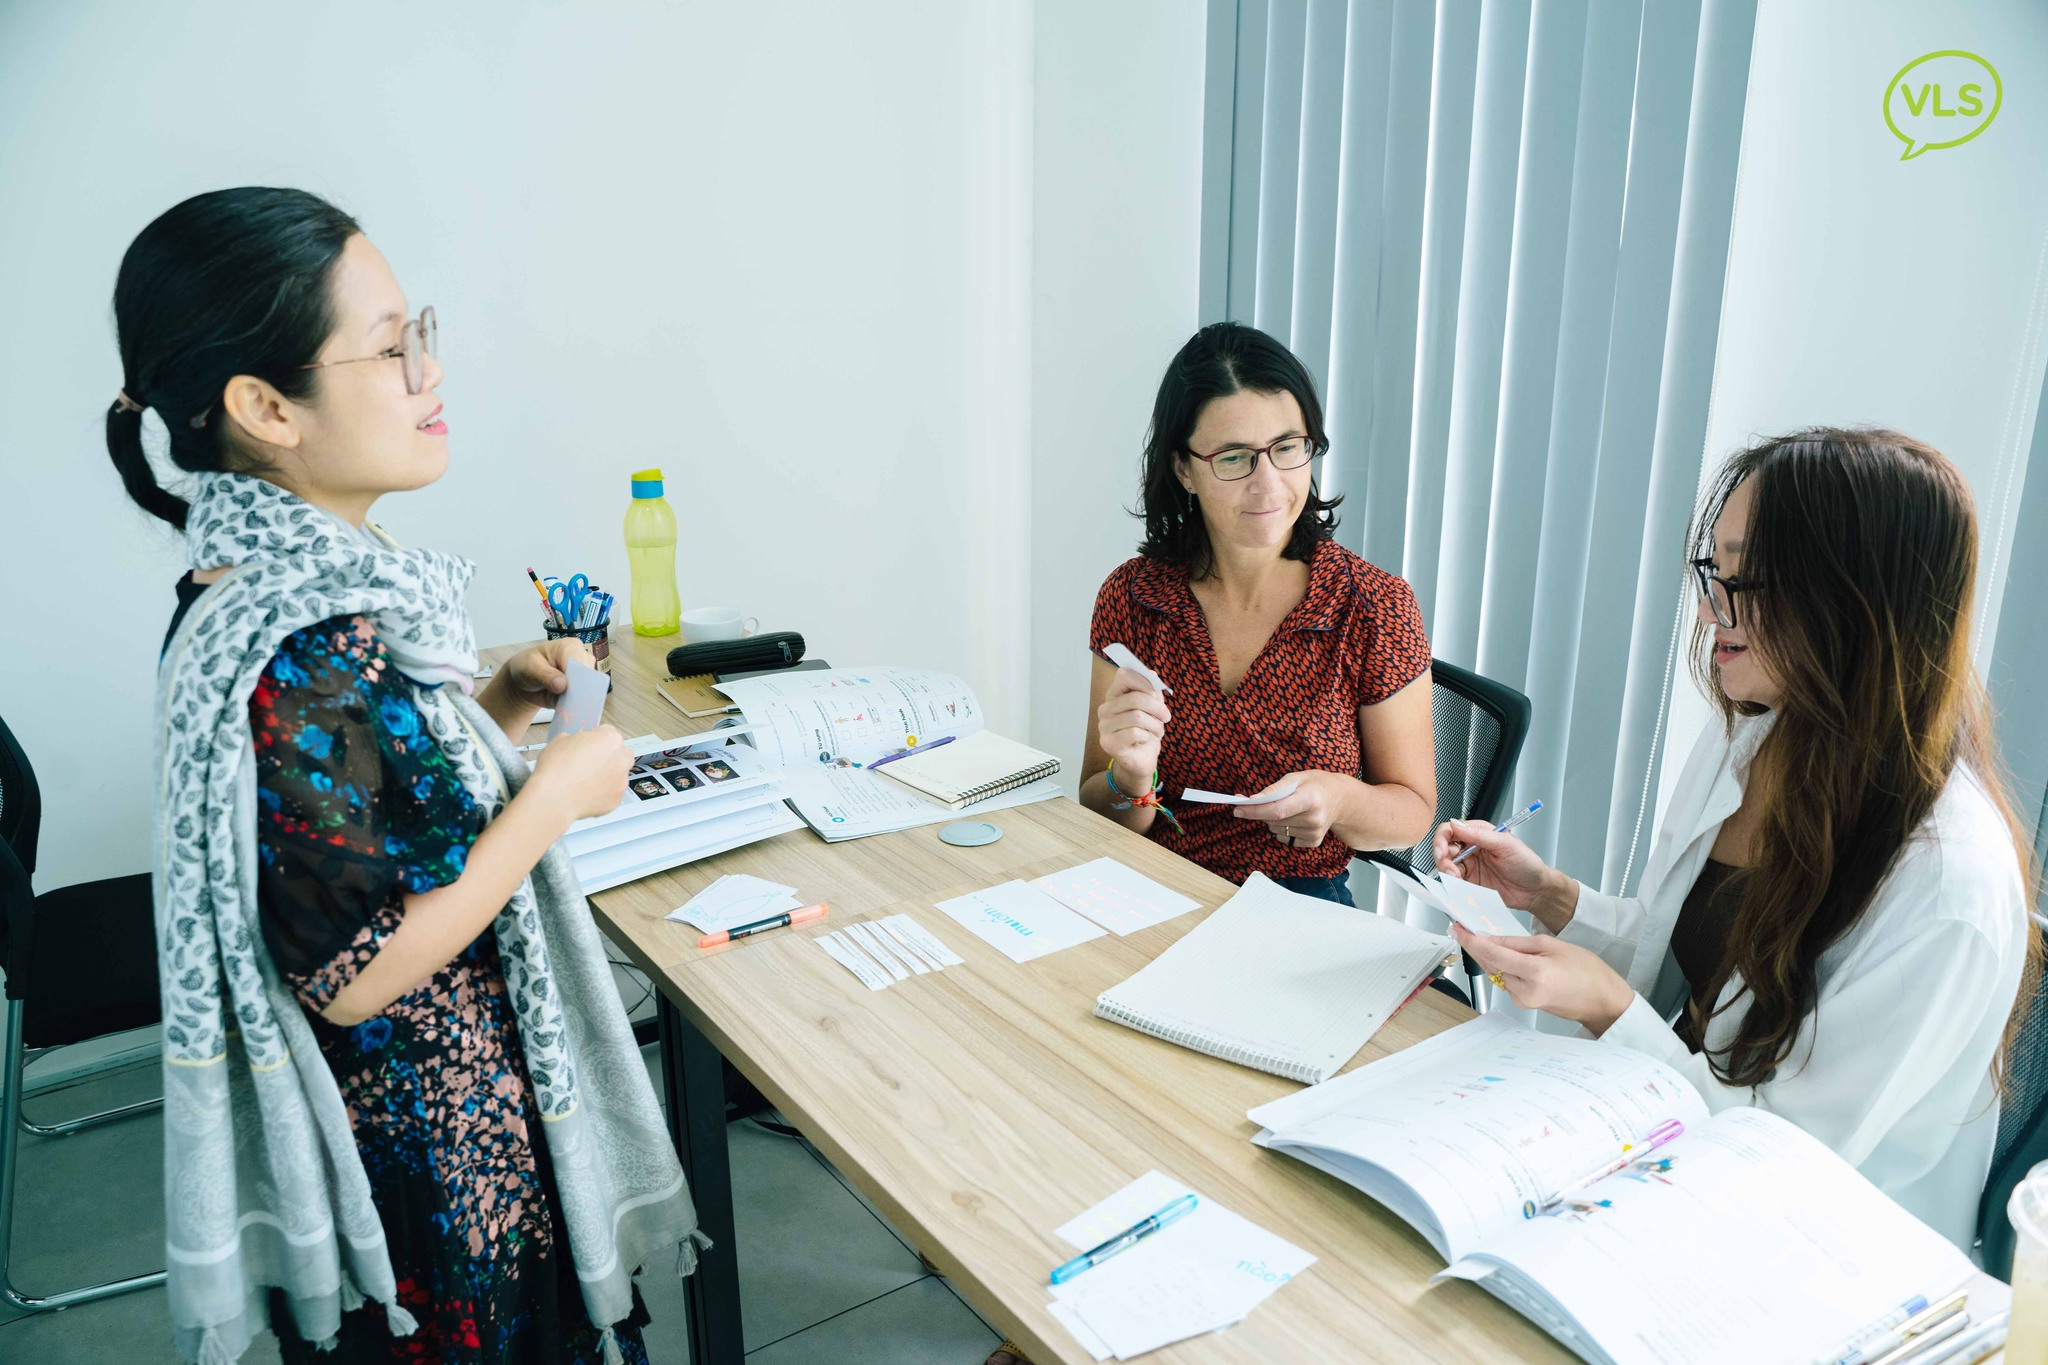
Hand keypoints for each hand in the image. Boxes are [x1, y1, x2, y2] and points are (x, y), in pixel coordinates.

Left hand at [498, 638, 595, 710]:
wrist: (525, 681)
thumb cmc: (527, 667)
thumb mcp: (530, 668)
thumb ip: (545, 675)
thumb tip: (562, 685)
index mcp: (570, 647)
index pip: (580, 663)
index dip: (575, 678)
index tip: (565, 691)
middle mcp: (582, 659)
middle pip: (588, 677)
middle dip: (578, 691)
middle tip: (564, 701)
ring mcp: (584, 675)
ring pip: (589, 690)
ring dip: (578, 700)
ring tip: (563, 703)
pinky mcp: (582, 689)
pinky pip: (585, 700)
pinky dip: (576, 706)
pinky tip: (567, 708)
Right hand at [527, 725, 633, 822]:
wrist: (553, 798)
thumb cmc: (555, 769)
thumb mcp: (560, 740)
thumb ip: (576, 739)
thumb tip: (576, 744)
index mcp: (610, 739)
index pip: (608, 732)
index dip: (596, 738)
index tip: (589, 745)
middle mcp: (621, 759)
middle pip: (620, 754)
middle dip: (609, 757)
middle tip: (590, 763)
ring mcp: (621, 781)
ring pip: (617, 776)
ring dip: (606, 776)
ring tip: (585, 782)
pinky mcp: (616, 800)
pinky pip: (611, 794)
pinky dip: (602, 794)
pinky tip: (586, 794)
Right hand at [1095, 667, 1169, 790]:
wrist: (1142, 760)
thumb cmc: (1147, 732)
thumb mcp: (1153, 709)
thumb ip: (1152, 691)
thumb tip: (1152, 674)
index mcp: (1114, 695)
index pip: (1124, 675)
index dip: (1143, 681)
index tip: (1155, 694)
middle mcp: (1105, 709)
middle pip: (1135, 698)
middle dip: (1157, 708)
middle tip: (1166, 717)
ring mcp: (1104, 726)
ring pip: (1137, 716)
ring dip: (1154, 725)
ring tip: (1158, 731)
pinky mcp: (1109, 743)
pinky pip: (1134, 733)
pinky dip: (1147, 736)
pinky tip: (1146, 740)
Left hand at [1233, 771, 1345, 848]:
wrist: (1341, 799)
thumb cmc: (1315, 784)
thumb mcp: (1296, 777)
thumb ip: (1273, 789)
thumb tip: (1251, 800)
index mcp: (1311, 799)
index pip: (1277, 810)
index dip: (1255, 811)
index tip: (1237, 809)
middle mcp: (1314, 819)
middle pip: (1274, 821)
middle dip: (1260, 812)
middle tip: (1260, 801)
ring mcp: (1314, 833)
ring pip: (1276, 830)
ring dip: (1272, 820)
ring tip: (1287, 807)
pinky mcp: (1313, 842)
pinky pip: (1284, 838)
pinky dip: (1281, 828)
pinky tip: (1294, 818)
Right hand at [1434, 818, 1555, 912]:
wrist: (1535, 890)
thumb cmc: (1527, 864)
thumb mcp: (1505, 844)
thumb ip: (1479, 834)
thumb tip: (1456, 824)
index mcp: (1478, 834)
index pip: (1450, 830)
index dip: (1442, 839)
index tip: (1443, 851)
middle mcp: (1470, 849)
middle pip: (1444, 849)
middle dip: (1442, 859)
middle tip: (1450, 869)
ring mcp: (1469, 867)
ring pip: (1446, 866)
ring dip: (1447, 873)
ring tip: (1457, 880)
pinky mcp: (1470, 883)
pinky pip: (1454, 883)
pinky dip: (1453, 885)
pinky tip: (1460, 888)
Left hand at [1451, 927, 1634, 1033]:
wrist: (1602, 1000)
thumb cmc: (1587, 971)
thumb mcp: (1552, 945)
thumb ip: (1518, 943)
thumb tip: (1492, 939)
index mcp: (1535, 973)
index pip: (1493, 955)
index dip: (1472, 940)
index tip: (1458, 929)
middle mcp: (1525, 991)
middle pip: (1490, 964)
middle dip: (1476, 946)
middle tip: (1463, 929)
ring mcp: (1524, 1001)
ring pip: (1496, 972)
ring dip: (1490, 956)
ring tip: (1489, 939)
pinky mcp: (1524, 1004)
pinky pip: (1506, 980)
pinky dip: (1502, 967)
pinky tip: (1507, 957)